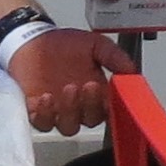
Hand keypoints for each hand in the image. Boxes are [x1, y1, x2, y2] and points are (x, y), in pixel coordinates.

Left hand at [8, 27, 133, 135]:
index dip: (113, 108)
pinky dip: (45, 114)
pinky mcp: (36, 111)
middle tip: (88, 85)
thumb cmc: (64, 44)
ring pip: (68, 126)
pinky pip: (42, 123)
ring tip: (68, 89)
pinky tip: (46, 97)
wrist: (33, 40)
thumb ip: (114, 57)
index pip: (110, 110)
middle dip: (91, 106)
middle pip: (90, 120)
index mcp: (97, 94)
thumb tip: (132, 71)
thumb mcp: (95, 45)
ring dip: (70, 111)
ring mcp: (58, 111)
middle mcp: (79, 106)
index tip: (113, 95)